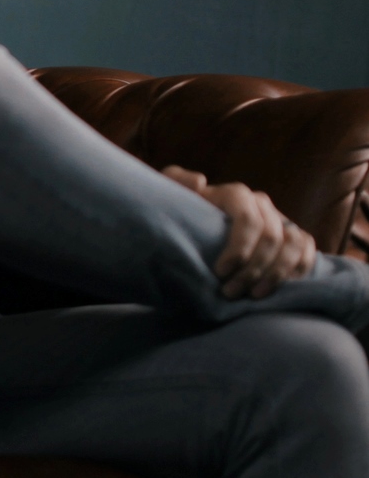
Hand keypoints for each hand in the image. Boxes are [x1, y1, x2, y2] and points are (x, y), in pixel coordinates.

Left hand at [162, 165, 315, 297]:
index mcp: (235, 195)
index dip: (239, 248)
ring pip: (293, 244)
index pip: (248, 219)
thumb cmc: (180, 214)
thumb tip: (200, 182)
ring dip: (277, 273)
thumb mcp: (170, 195)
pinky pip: (307, 249)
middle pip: (270, 237)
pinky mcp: (293, 236)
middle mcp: (261, 205)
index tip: (220, 272)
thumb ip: (176, 182)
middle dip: (253, 269)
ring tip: (254, 295)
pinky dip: (299, 269)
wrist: (193, 228)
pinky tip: (280, 288)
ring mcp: (280, 220)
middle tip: (230, 292)